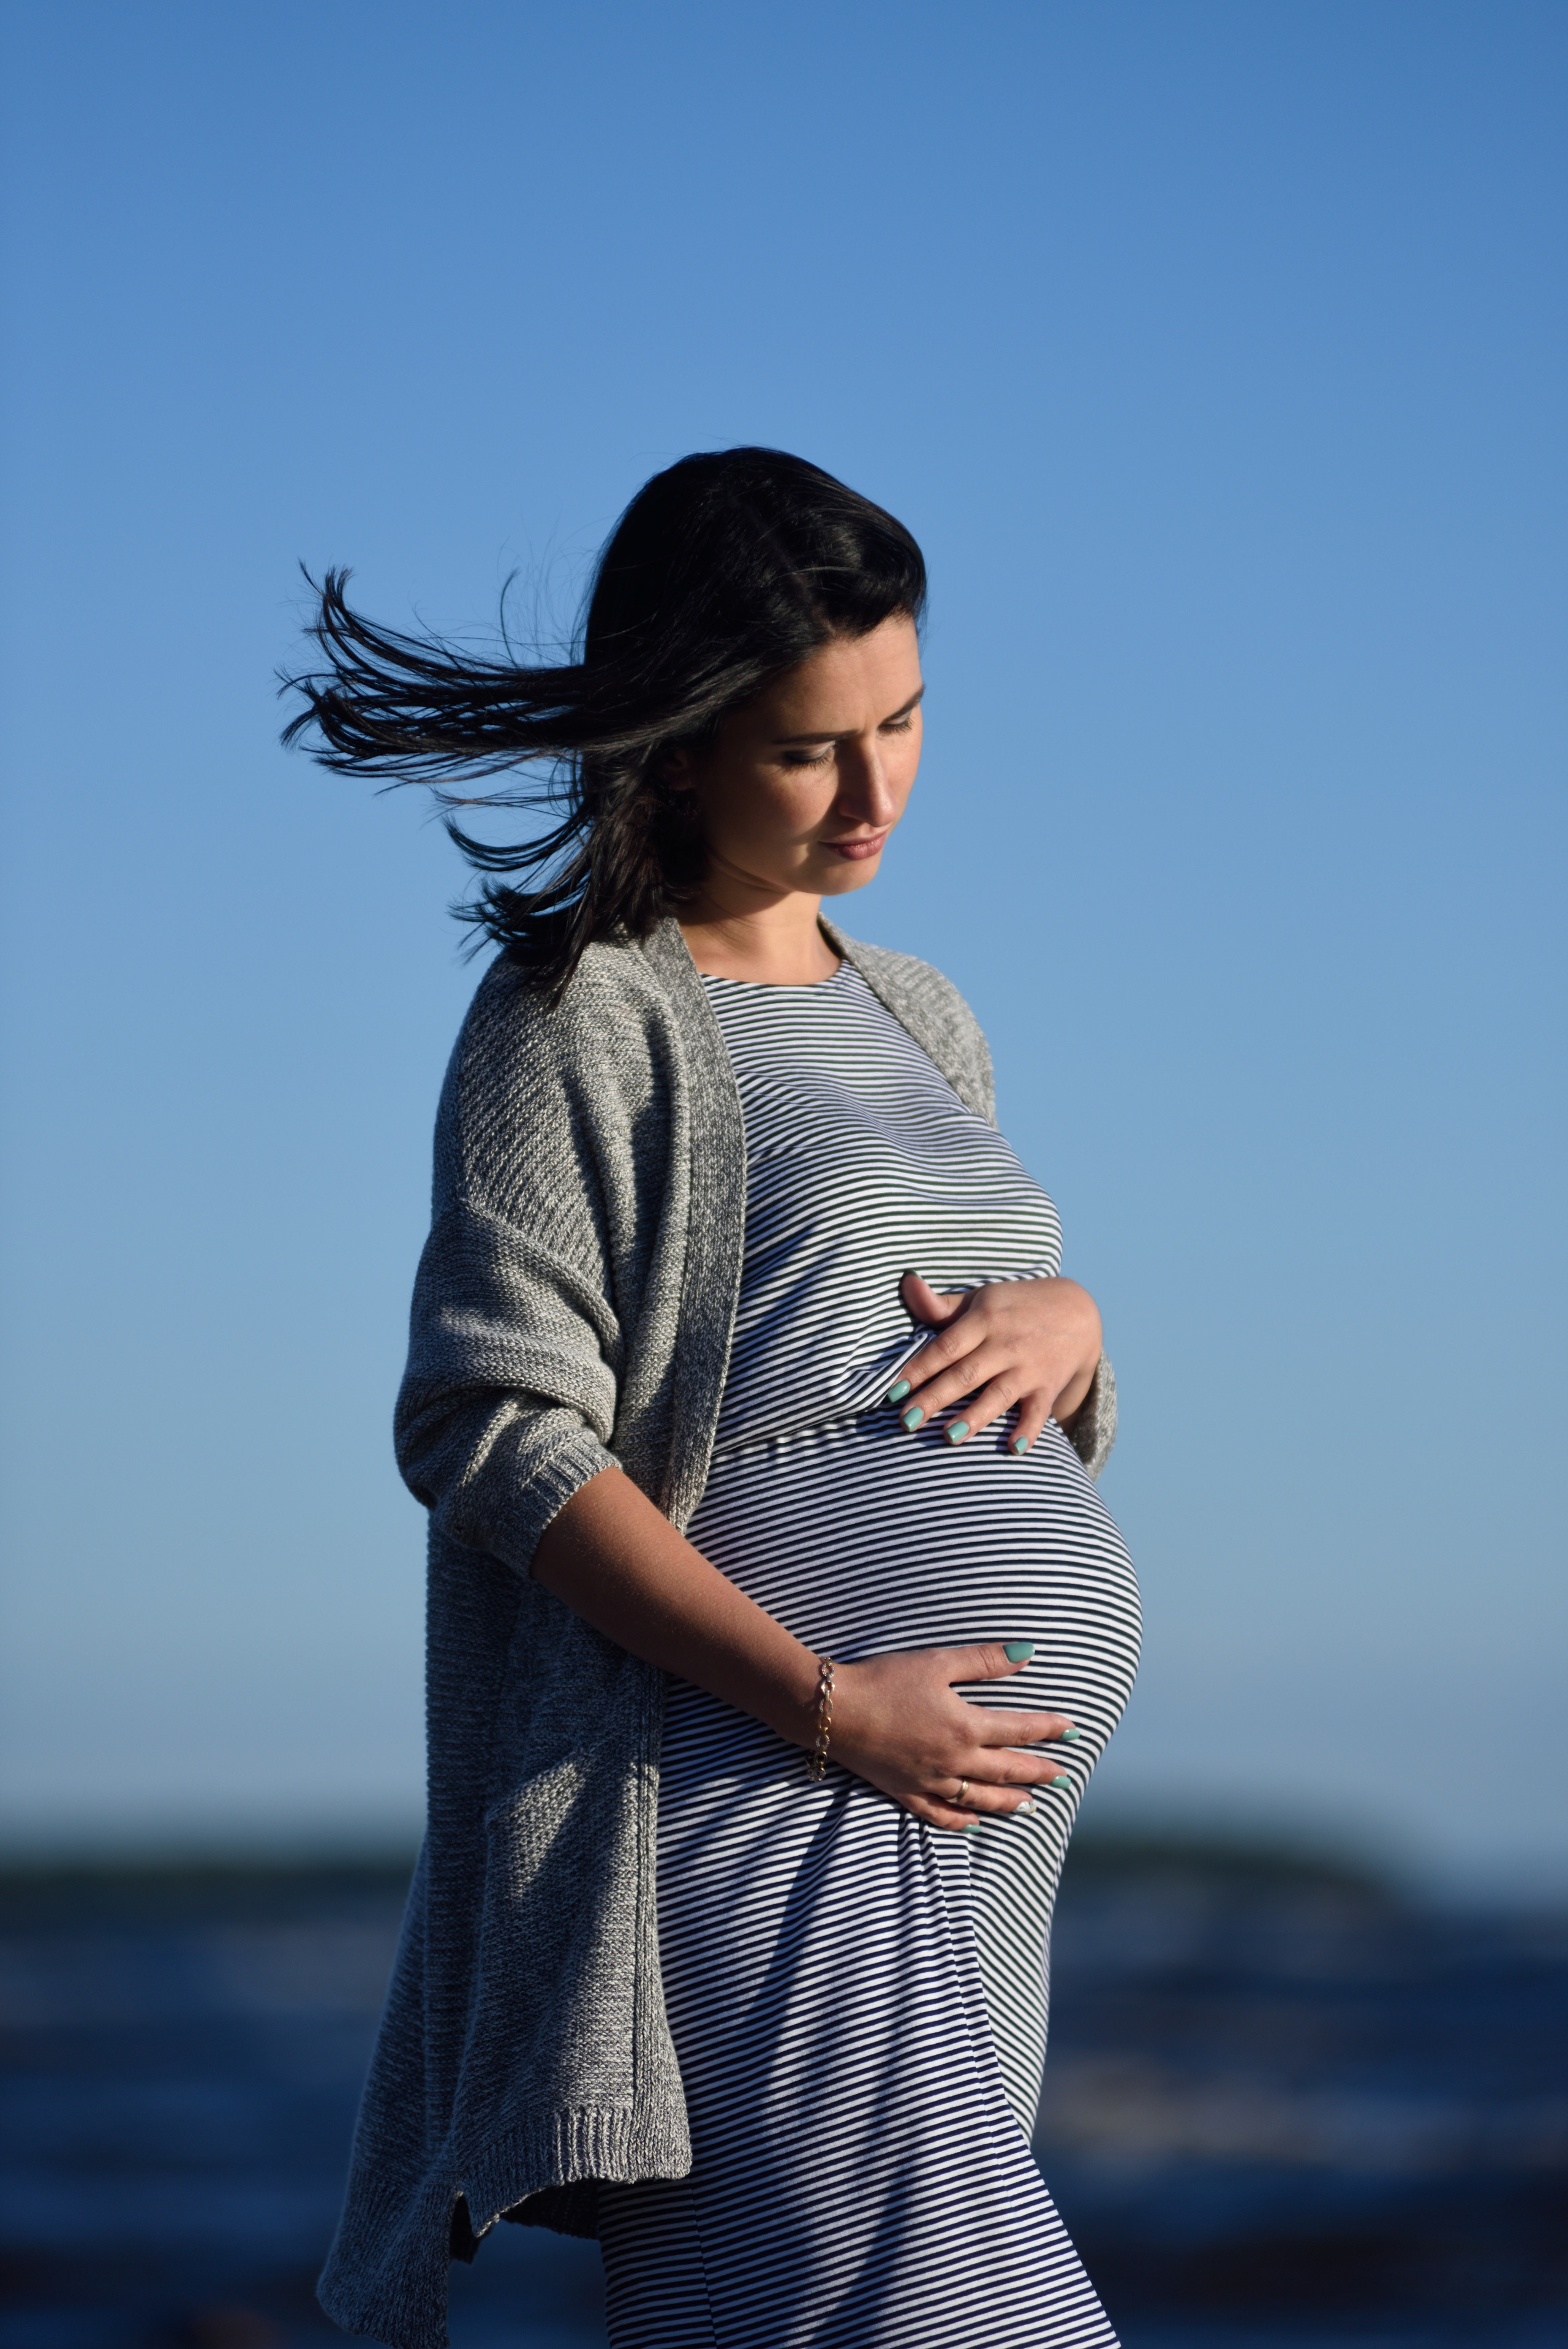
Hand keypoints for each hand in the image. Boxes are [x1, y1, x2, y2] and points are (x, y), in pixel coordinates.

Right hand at [829, 1642, 1077, 1829]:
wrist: (833, 1711)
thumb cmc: (884, 1679)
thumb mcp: (937, 1662)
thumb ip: (985, 1661)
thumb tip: (1029, 1653)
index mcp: (965, 1726)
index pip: (1019, 1730)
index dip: (1049, 1729)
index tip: (1073, 1730)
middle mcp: (953, 1760)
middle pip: (1006, 1770)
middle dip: (1039, 1772)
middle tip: (1064, 1775)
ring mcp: (929, 1780)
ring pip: (980, 1799)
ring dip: (1010, 1802)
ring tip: (1032, 1805)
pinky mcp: (904, 1790)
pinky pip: (940, 1814)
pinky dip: (961, 1821)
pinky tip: (975, 1822)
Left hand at [889, 1270, 1101, 1453]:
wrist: (1077, 1311)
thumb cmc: (1015, 1307)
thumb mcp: (981, 1298)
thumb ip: (942, 1305)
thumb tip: (907, 1284)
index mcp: (984, 1319)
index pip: (946, 1347)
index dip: (919, 1369)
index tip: (893, 1391)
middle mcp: (1006, 1344)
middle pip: (965, 1375)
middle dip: (935, 1398)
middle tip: (906, 1421)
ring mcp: (1029, 1367)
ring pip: (998, 1395)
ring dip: (974, 1417)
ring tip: (949, 1437)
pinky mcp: (1048, 1386)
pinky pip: (1038, 1412)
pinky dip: (1029, 1430)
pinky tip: (1013, 1448)